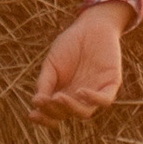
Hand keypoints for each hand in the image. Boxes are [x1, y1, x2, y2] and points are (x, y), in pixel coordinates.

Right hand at [30, 0, 128, 122]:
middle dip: (54, 111)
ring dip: (71, 108)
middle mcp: (80, 98)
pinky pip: (105, 99)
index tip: (31, 114)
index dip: (44, 117)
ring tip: (58, 98)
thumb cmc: (70, 45)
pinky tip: (80, 92)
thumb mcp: (52, 63)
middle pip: (67, 114)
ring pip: (85, 112)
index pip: (54, 114)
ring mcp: (96, 92)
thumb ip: (45, 82)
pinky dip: (93, 99)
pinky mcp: (111, 84)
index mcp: (64, 94)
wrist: (91, 25)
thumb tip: (36, 103)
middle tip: (47, 99)